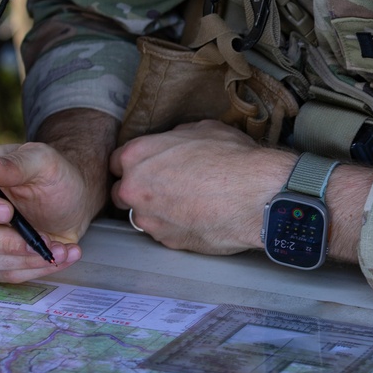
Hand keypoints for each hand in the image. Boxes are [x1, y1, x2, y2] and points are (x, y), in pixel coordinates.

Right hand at [0, 143, 91, 282]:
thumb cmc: (51, 176)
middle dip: (2, 241)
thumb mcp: (41, 161)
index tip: (7, 211)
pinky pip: (2, 274)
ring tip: (58, 248)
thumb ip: (14, 164)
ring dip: (23, 258)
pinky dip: (34, 269)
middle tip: (39, 237)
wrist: (70, 201)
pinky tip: (61, 255)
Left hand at [110, 119, 292, 253]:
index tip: (149, 167)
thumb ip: (175, 137)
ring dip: (157, 211)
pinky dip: (176, 227)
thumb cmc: (234, 159)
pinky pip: (164, 233)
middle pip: (121, 193)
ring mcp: (150, 219)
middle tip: (167, 187)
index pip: (116, 162)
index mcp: (138, 155)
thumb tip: (173, 142)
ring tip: (187, 204)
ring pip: (142, 216)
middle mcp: (135, 189)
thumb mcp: (203, 130)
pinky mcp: (167, 242)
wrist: (257, 195)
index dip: (135, 164)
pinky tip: (198, 218)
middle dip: (139, 190)